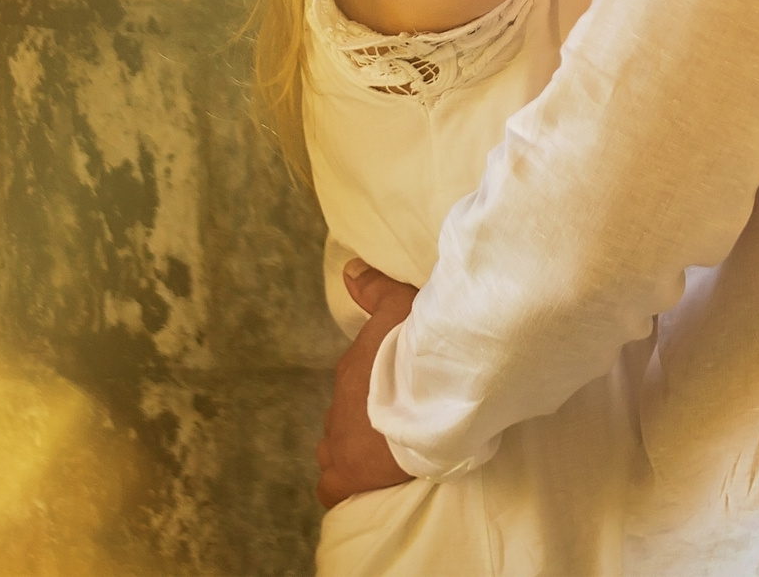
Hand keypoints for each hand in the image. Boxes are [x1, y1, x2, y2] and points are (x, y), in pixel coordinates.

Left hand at [315, 259, 418, 508]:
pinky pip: (331, 487)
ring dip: (351, 451)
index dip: (374, 392)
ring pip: (333, 449)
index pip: (353, 384)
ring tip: (381, 456)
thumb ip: (377, 289)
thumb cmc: (417, 353)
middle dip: (362, 422)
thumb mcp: (401, 307)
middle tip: (393, 425)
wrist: (427, 398)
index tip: (396, 397)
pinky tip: (362, 486)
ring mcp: (339, 442)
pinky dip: (343, 486)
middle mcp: (338, 406)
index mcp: (351, 369)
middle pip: (343, 417)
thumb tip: (349, 270)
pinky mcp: (347, 475)